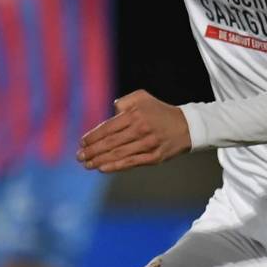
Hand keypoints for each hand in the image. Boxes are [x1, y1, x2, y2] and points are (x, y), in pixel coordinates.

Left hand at [78, 91, 192, 172]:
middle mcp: (140, 129)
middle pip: (110, 143)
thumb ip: (124, 102)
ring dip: (99, 160)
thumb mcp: (143, 97)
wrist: (187, 127)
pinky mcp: (154, 158)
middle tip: (79, 156)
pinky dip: (115, 167)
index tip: (82, 142)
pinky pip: (131, 163)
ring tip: (86, 164)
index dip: (93, 136)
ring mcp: (147, 145)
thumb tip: (111, 111)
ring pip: (118, 154)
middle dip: (91, 151)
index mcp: (135, 115)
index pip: (108, 127)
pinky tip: (102, 169)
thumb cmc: (159, 111)